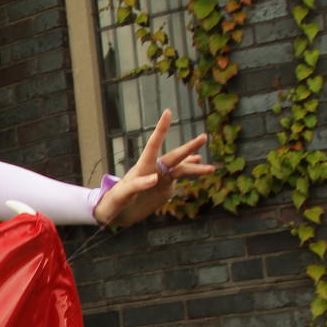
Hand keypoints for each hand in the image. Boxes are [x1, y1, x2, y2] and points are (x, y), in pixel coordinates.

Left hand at [92, 111, 213, 227]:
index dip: (161, 129)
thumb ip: (137, 185)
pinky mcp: (165, 189)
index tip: (167, 113)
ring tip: (212, 168)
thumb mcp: (122, 195)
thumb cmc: (114, 203)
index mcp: (142, 167)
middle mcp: (154, 169)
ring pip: (181, 169)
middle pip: (174, 156)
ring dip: (195, 167)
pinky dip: (191, 169)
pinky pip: (180, 177)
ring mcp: (161, 178)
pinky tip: (199, 163)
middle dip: (189, 148)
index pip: (153, 145)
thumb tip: (155, 178)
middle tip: (204, 137)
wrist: (116, 214)